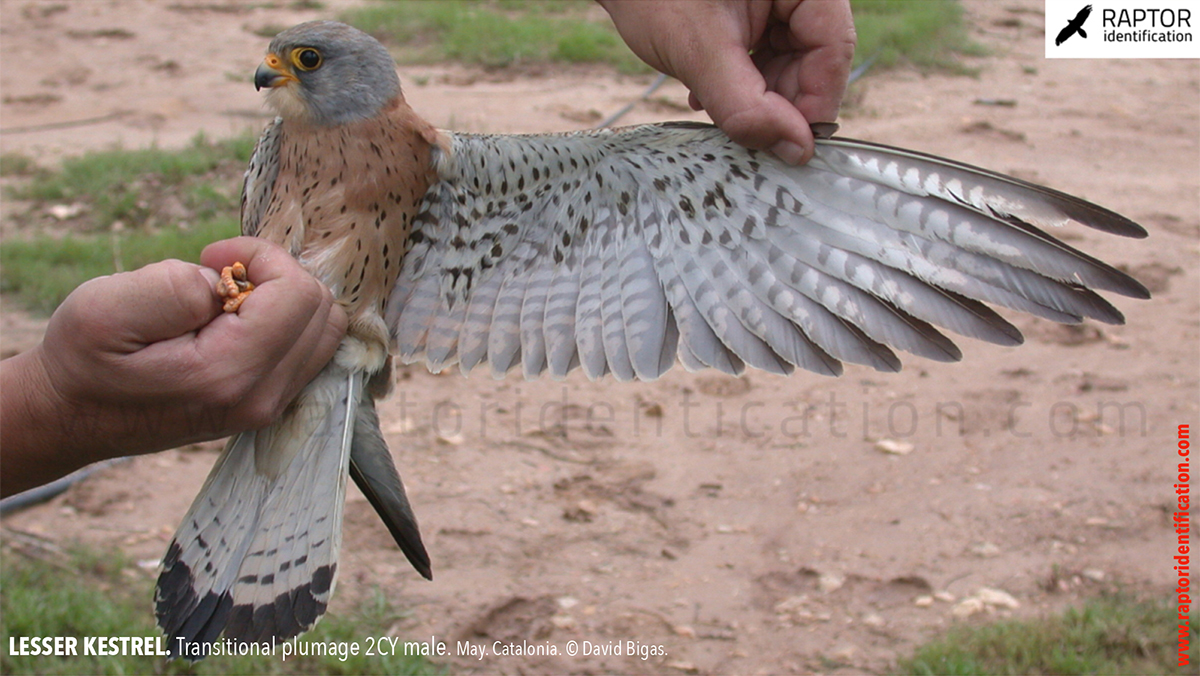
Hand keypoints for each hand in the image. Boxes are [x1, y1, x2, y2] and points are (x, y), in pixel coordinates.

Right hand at [0, 237, 346, 496]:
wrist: (71, 417)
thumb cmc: (83, 360)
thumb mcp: (104, 310)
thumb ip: (174, 288)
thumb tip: (228, 282)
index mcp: (229, 373)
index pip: (299, 293)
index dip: (261, 256)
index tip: (213, 257)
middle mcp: (262, 396)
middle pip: (323, 310)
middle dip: (277, 275)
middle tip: (221, 275)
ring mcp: (269, 405)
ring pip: (324, 330)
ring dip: (284, 297)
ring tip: (229, 297)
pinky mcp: (267, 404)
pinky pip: (309, 350)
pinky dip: (285, 322)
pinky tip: (236, 319)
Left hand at [600, 0, 854, 163]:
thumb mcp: (699, 52)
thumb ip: (747, 105)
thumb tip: (796, 150)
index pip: (833, 47)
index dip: (816, 102)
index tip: (793, 147)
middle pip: (815, 58)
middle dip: (780, 101)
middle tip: (747, 133)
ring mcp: (775, 0)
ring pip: (790, 62)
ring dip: (757, 97)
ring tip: (716, 107)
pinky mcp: (754, 12)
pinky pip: (766, 55)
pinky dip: (742, 81)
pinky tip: (708, 92)